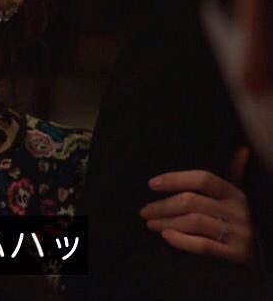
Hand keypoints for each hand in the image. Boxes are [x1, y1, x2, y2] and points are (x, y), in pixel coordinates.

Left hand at [140, 147, 254, 265]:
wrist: (262, 254)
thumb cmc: (241, 222)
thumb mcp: (240, 197)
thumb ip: (235, 174)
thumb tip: (241, 149)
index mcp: (234, 194)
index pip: (203, 179)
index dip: (175, 179)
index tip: (152, 184)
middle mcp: (237, 211)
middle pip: (192, 201)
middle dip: (163, 205)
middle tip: (144, 211)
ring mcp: (237, 233)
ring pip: (194, 222)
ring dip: (167, 222)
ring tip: (150, 224)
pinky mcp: (235, 254)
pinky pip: (203, 245)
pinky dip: (182, 240)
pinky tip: (166, 236)